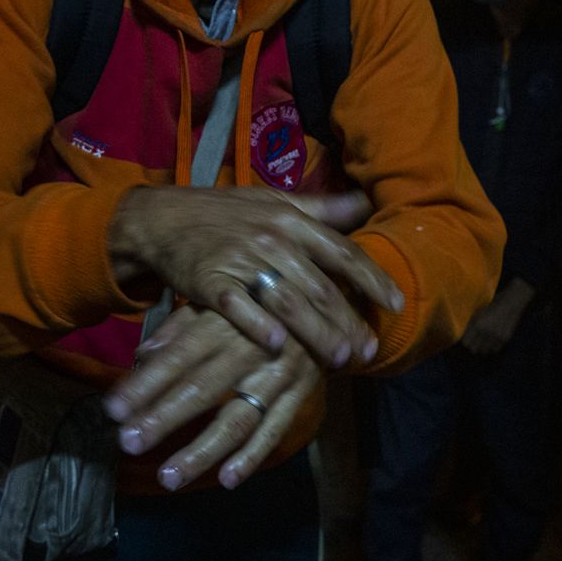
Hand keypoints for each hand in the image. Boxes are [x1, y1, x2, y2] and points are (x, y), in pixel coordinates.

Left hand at [105, 305, 321, 490]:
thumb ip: (182, 328)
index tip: (112, 408)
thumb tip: (142, 354)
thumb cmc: (259, 306)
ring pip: (238, 418)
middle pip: (203, 388)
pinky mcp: (301, 395)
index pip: (179, 356)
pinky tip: (226, 479)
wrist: (327, 304)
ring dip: (202, 450)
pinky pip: (275, 430)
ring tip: (169, 477)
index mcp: (227, 323)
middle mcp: (253, 349)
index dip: (145, 383)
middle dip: (164, 417)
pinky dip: (252, 456)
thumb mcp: (220, 305)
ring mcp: (279, 375)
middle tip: (128, 443)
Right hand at [109, 187, 402, 369]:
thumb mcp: (276, 202)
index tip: (397, 304)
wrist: (163, 217)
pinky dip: (257, 325)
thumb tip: (366, 202)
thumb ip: (323, 208)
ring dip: (316, 331)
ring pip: (287, 300)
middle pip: (320, 285)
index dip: (373, 278)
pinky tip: (278, 345)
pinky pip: (237, 307)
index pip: (342, 252)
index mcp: (293, 220)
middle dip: (348, 319)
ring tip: (340, 358)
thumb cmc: (226, 212)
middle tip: (370, 349)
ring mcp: (240, 259)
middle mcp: (272, 239)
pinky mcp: (209, 280)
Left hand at [460, 279, 534, 354]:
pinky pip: (495, 349)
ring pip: (484, 350)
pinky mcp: (505, 338)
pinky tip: (492, 340)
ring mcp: (496, 336)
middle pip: (474, 349)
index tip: (466, 339)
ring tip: (483, 341)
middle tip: (474, 341)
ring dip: (482, 347)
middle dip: (472, 345)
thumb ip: (471, 324)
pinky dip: (492, 347)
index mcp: (477, 324)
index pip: (466, 342)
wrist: (511, 302)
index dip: (465, 341)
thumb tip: (463, 336)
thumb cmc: (492, 305)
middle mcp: (486, 332)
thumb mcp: (478, 312)